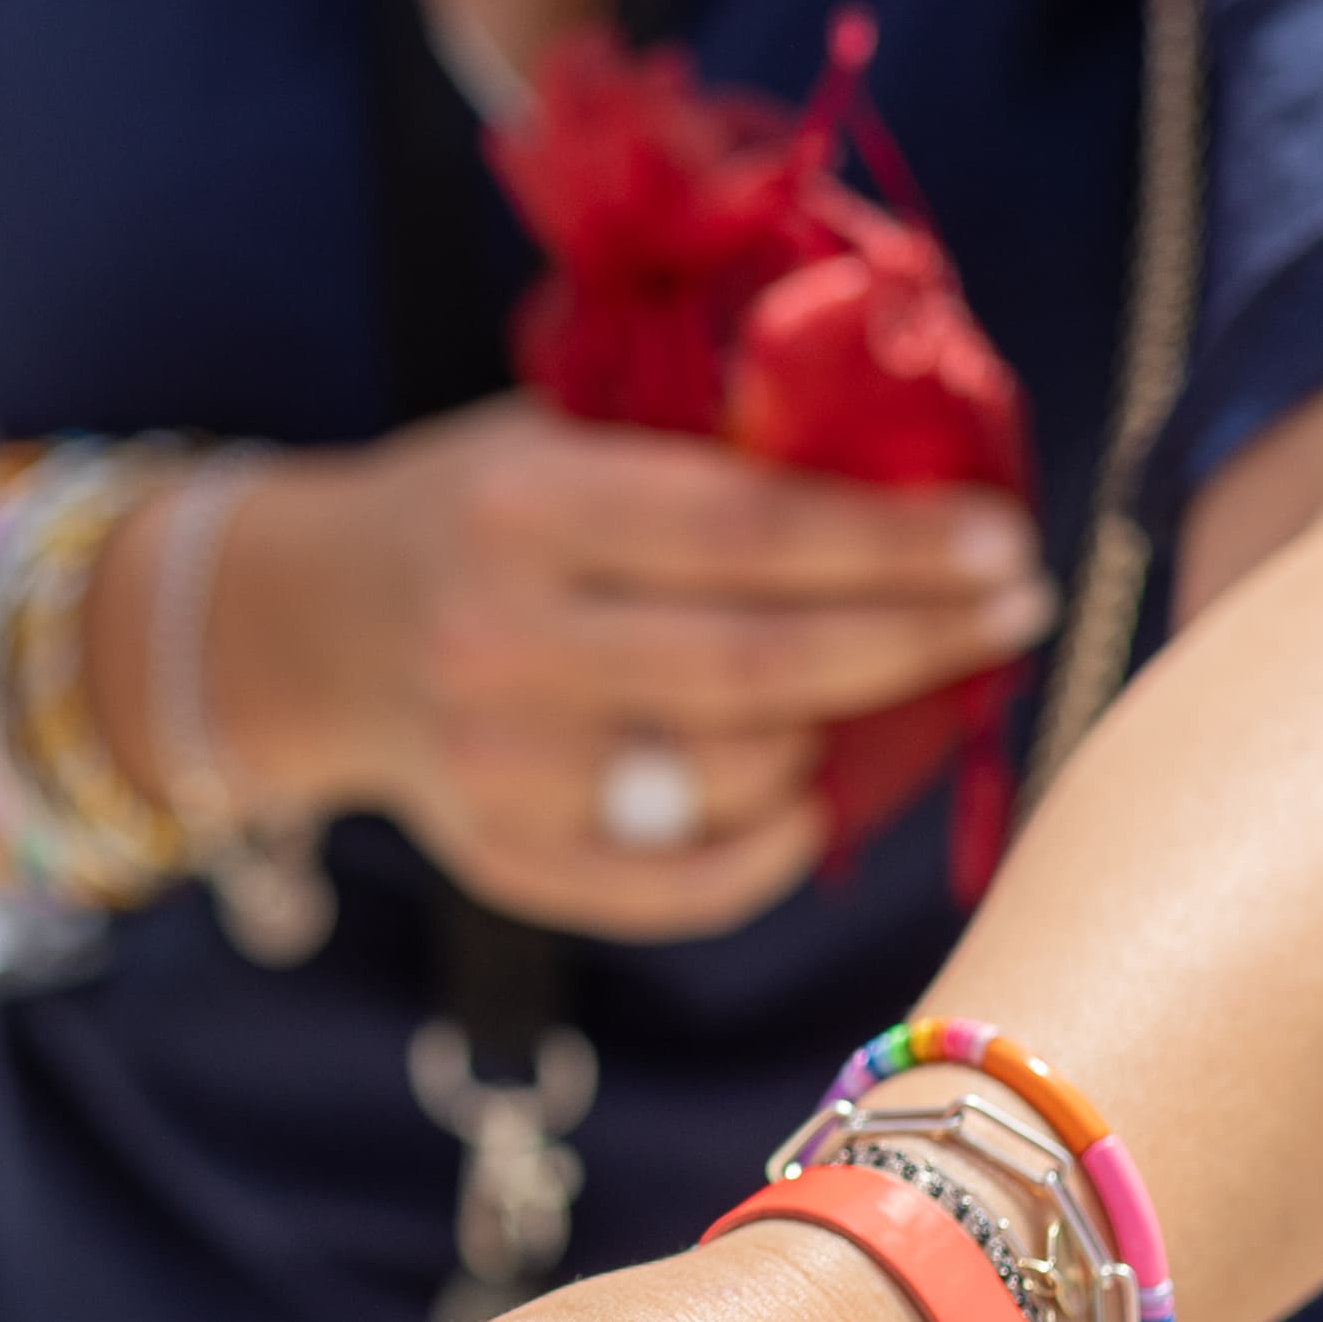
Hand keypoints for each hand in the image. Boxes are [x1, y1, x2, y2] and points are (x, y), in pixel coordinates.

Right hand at [201, 402, 1045, 942]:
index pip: (748, 532)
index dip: (894, 543)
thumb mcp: (557, 434)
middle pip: (761, 666)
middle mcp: (500, 645)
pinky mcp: (503, 860)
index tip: (1003, 538)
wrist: (305, 628)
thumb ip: (698, 446)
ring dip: (839, 738)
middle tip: (1017, 611)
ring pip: (732, 780)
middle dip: (916, 640)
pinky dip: (771, 849)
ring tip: (882, 685)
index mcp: (520, 510)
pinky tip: (812, 798)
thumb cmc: (474, 508)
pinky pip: (682, 887)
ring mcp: (497, 770)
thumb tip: (905, 453)